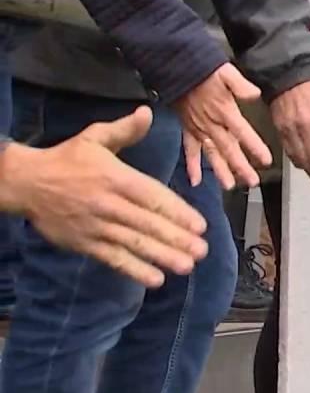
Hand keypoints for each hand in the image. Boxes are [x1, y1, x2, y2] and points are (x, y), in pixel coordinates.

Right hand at [0, 107, 208, 286]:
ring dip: (161, 256)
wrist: (25, 182)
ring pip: (133, 242)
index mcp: (115, 178)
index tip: (199, 225)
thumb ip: (124, 130)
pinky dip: (133, 269)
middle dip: (176, 238)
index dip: (177, 212)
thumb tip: (147, 113)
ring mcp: (96, 226)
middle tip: (201, 250)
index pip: (152, 197)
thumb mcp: (94, 138)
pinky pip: (113, 258)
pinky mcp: (84, 243)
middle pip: (147, 223)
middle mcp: (108, 203)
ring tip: (186, 266)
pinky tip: (155, 279)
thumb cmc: (66, 160)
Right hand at [175, 63, 272, 188]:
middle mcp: (211, 123)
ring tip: (229, 186)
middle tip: (252, 182)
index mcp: (224, 111)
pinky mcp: (187, 128)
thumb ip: (240, 85)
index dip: (254, 147)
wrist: (177, 66)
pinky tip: (195, 180)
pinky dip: (191, 165)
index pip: (243, 132)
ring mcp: (198, 128)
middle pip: (229, 149)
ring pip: (211, 153)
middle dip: (241, 166)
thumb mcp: (226, 71)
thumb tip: (255, 94)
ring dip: (220, 170)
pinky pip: (189, 150)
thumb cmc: (204, 68)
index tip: (266, 161)